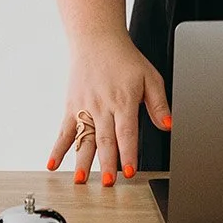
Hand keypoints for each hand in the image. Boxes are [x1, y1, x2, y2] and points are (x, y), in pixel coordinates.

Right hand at [47, 34, 172, 186]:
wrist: (97, 39)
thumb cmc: (125, 59)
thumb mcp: (150, 77)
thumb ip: (159, 104)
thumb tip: (168, 125)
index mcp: (124, 100)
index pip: (127, 132)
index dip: (128, 153)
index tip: (130, 171)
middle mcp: (103, 105)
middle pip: (105, 138)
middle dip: (107, 163)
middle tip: (108, 182)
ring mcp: (85, 106)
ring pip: (85, 138)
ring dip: (83, 160)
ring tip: (82, 179)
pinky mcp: (72, 106)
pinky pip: (64, 130)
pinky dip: (58, 148)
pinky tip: (53, 164)